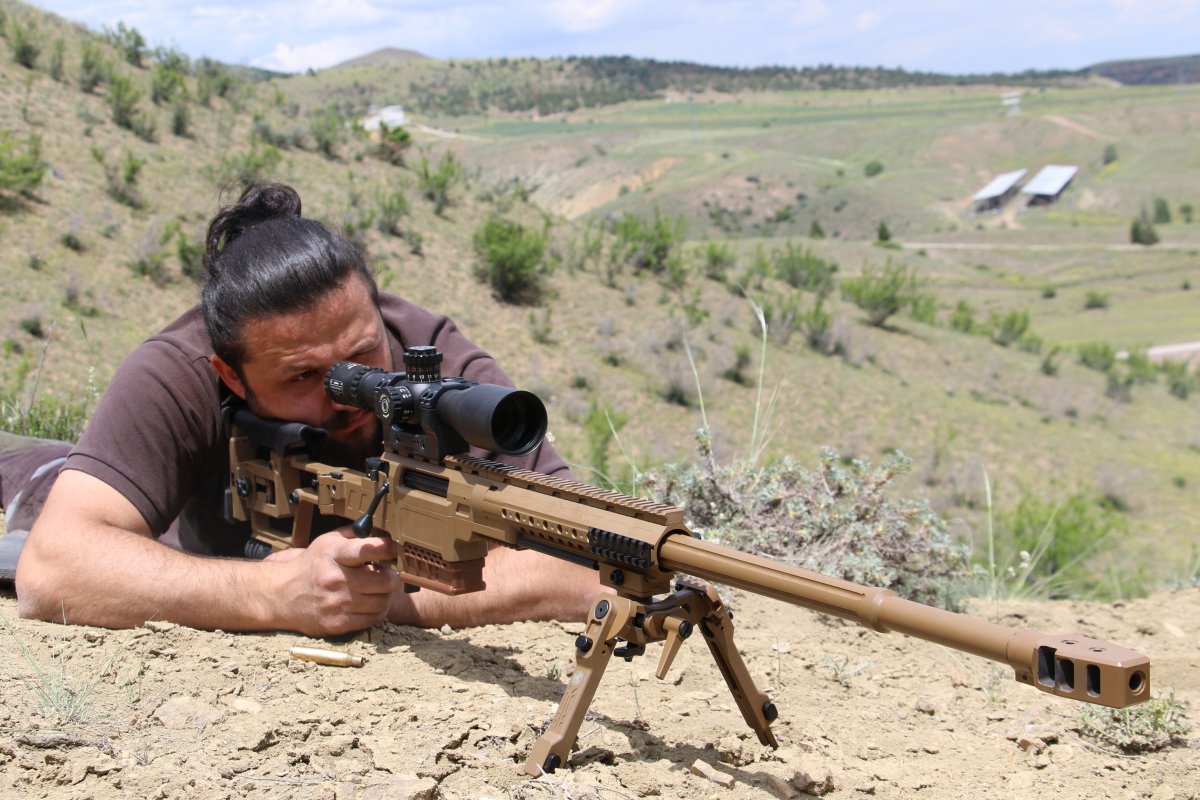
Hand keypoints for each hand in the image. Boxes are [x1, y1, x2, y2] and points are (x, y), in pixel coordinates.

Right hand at [271, 527, 399, 635]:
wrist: (282, 595)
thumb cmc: (311, 566)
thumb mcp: (326, 542)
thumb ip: (352, 534)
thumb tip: (378, 529)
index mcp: (334, 555)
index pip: (366, 550)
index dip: (387, 549)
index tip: (394, 549)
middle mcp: (335, 579)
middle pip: (384, 581)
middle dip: (391, 576)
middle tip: (388, 574)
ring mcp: (337, 603)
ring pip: (382, 602)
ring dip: (386, 595)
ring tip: (380, 590)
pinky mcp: (337, 623)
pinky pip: (372, 619)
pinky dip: (378, 611)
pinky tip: (372, 603)